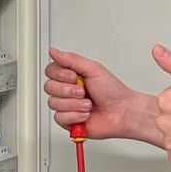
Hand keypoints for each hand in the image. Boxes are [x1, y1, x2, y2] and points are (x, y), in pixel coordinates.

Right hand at [44, 47, 162, 145]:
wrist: (122, 112)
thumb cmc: (113, 91)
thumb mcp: (93, 69)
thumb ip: (71, 59)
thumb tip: (53, 51)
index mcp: (72, 76)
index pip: (50, 71)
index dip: (59, 74)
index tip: (74, 77)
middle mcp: (67, 90)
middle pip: (49, 87)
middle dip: (68, 90)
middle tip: (83, 91)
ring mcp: (67, 105)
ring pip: (53, 103)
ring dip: (74, 104)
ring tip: (88, 104)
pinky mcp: (68, 120)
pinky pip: (59, 117)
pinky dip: (75, 116)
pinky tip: (86, 115)